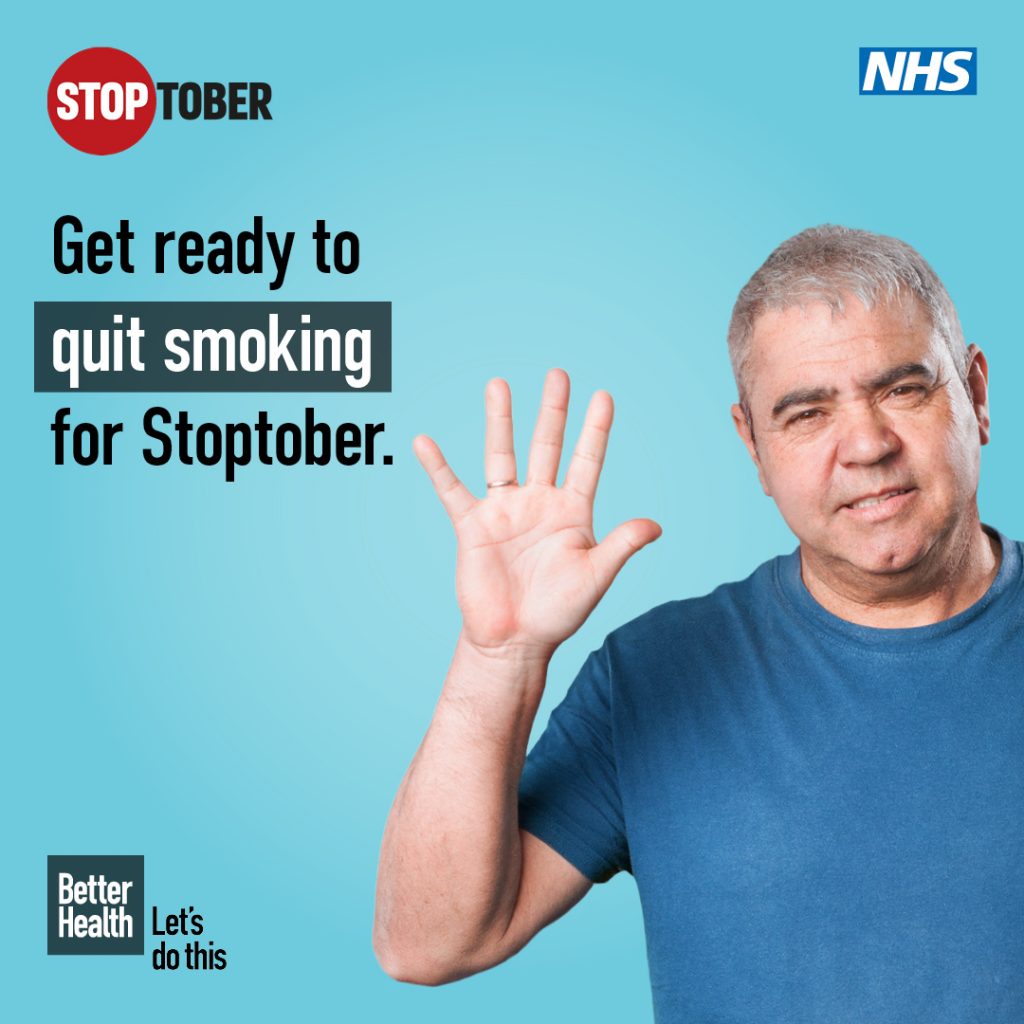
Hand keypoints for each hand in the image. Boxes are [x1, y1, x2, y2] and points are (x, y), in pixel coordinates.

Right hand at [414, 369, 661, 658]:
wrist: (515, 641)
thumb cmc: (558, 612)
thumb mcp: (595, 576)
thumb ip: (621, 546)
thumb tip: (655, 525)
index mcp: (572, 512)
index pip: (586, 461)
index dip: (595, 430)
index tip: (604, 396)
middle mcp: (539, 503)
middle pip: (546, 446)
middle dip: (553, 412)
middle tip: (558, 375)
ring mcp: (505, 511)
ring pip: (501, 455)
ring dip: (500, 421)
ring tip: (499, 384)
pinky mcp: (473, 526)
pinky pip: (452, 490)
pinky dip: (437, 467)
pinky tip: (424, 442)